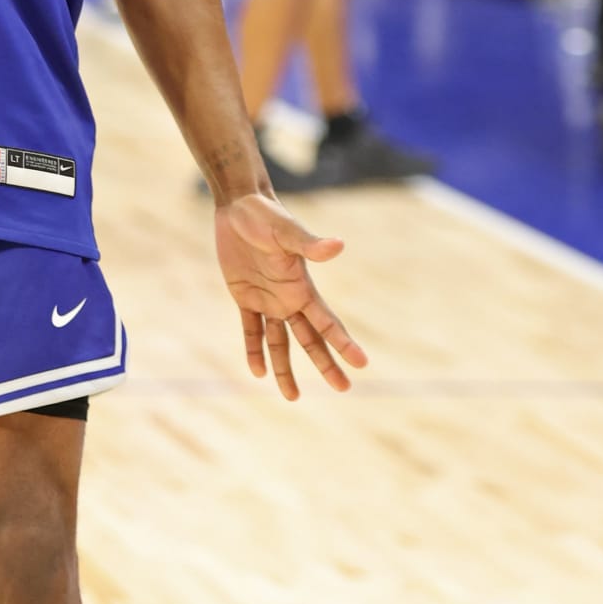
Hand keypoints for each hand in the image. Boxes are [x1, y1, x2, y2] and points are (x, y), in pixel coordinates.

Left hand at [214, 191, 367, 401]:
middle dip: (326, 364)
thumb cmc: (266, 215)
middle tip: (344, 389)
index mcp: (302, 287)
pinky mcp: (245, 296)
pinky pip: (251, 330)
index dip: (344, 343)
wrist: (240, 206)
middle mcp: (289, 298)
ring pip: (280, 342)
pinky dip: (254, 350)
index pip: (327, 322)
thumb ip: (309, 244)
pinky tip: (257, 372)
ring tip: (291, 397)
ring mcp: (268, 299)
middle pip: (310, 339)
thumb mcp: (287, 231)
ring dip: (285, 369)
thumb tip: (338, 246)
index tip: (362, 364)